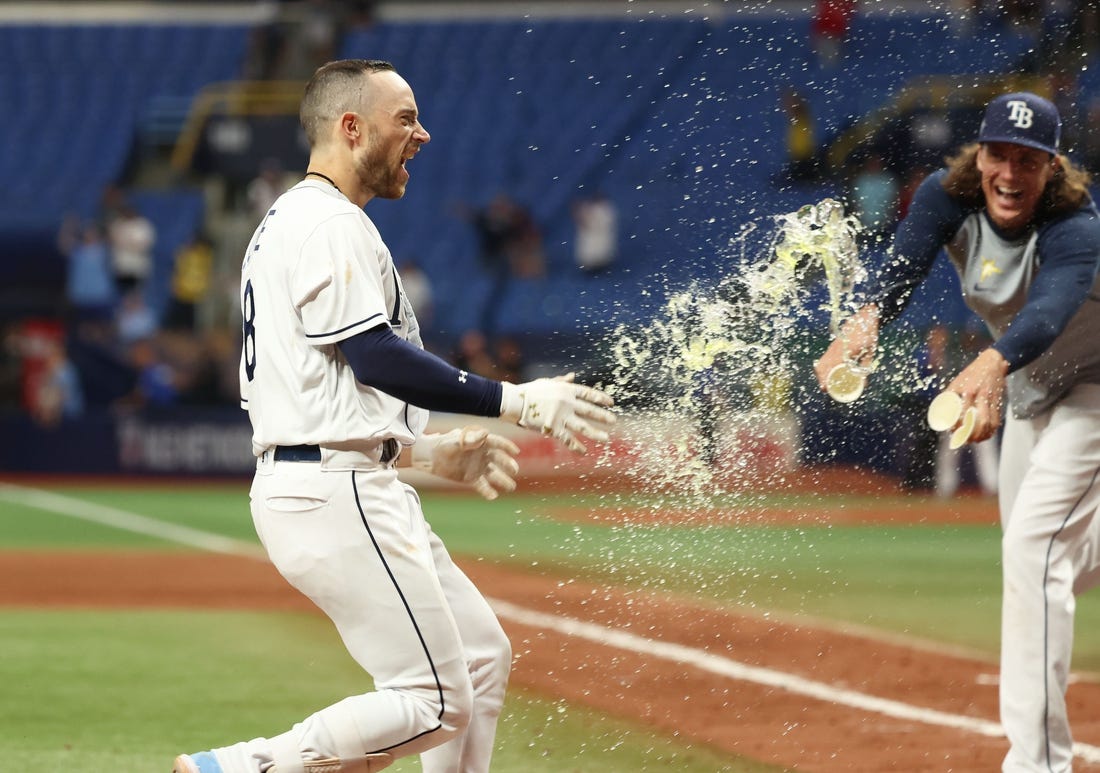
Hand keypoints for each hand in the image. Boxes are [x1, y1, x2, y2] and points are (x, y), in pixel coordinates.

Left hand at [411, 426, 519, 499]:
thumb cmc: (443, 444)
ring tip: (511, 487)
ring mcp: (479, 468)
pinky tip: (493, 496)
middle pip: (499, 460)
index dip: (507, 447)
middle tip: (514, 470)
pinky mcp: (472, 479)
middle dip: (507, 464)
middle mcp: (483, 455)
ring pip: (494, 474)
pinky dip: (488, 491)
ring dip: (503, 480)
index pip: (497, 443)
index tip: (516, 452)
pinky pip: (483, 486)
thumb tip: (485, 433)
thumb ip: (470, 440)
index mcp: (481, 442)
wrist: (431, 458)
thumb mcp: (455, 440)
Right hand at [499, 374, 615, 453]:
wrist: (514, 401)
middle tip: (613, 421)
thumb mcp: (547, 383)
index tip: (611, 403)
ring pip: (582, 426)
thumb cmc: (529, 391)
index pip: (588, 394)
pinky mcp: (553, 428)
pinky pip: (567, 439)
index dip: (600, 398)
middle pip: (589, 410)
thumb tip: (573, 376)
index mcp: (566, 390)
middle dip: (602, 416)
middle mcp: (566, 402)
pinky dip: (576, 446)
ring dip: (595, 433)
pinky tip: (584, 452)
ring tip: (606, 438)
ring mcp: (560, 416)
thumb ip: (562, 381)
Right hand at [813, 304, 879, 391]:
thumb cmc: (869, 334)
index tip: (825, 388)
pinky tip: (825, 372)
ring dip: (821, 373)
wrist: (864, 317)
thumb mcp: (870, 352)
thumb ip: (865, 368)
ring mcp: (833, 346)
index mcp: (844, 351)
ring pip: (822, 362)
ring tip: (824, 383)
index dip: (826, 379)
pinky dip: (822, 366)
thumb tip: (863, 385)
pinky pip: (824, 357)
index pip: (831, 368)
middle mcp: (836, 349)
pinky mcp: (833, 345)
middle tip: (824, 389)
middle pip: (823, 366)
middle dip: (822, 378)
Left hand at [944, 348, 1007, 442]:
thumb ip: (948, 398)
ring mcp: (990, 399)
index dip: (956, 426)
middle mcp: (978, 396)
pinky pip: (996, 419)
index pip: (959, 414)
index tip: (953, 432)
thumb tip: (941, 415)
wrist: (992, 363)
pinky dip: (992, 429)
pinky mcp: (998, 402)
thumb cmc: (970, 374)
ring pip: (988, 422)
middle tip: (965, 440)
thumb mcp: (956, 383)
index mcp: (965, 391)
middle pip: (975, 421)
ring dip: (982, 434)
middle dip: (970, 434)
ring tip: (976, 440)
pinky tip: (987, 434)